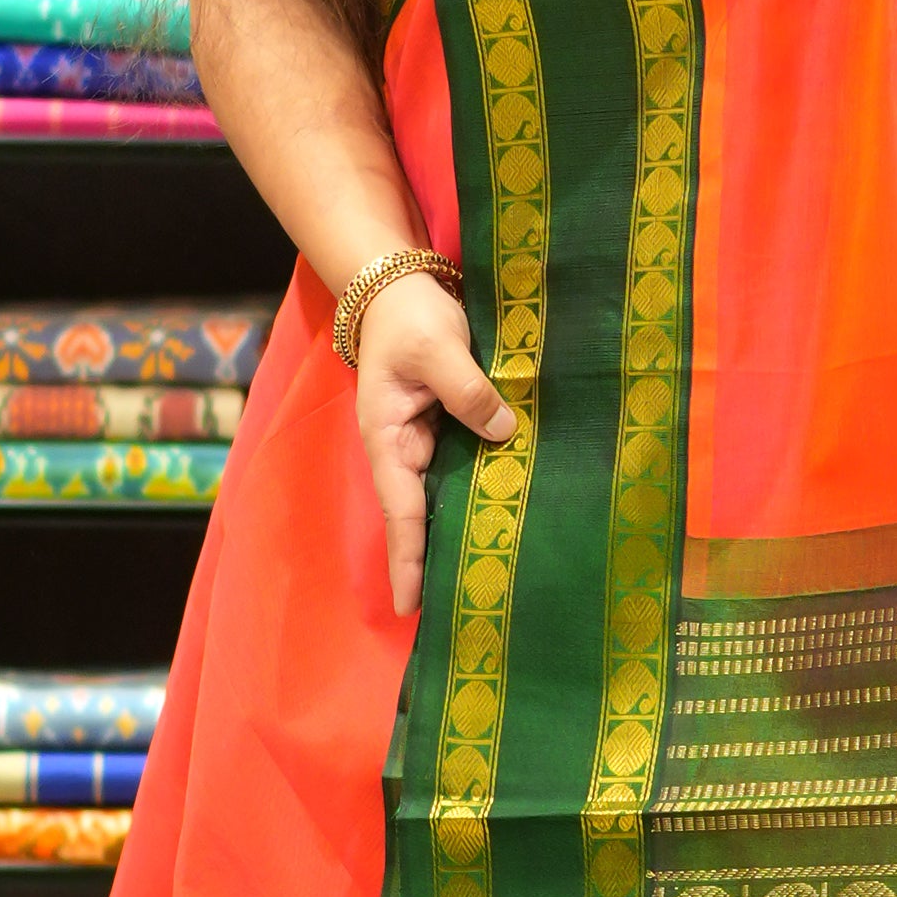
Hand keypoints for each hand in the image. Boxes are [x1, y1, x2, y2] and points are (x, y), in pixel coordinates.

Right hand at [353, 269, 512, 618]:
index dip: (408, 558)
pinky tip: (508, 517)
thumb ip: (468, 389)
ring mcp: (426, 441)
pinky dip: (481, 493)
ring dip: (461, 532)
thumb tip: (503, 432)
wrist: (401, 286)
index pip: (400, 510)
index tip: (411, 605)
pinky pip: (465, 468)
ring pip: (445, 496)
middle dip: (435, 562)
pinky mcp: (448, 426)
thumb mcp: (438, 347)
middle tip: (463, 610)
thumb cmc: (409, 317)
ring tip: (487, 581)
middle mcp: (405, 450)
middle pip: (421, 516)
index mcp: (388, 438)